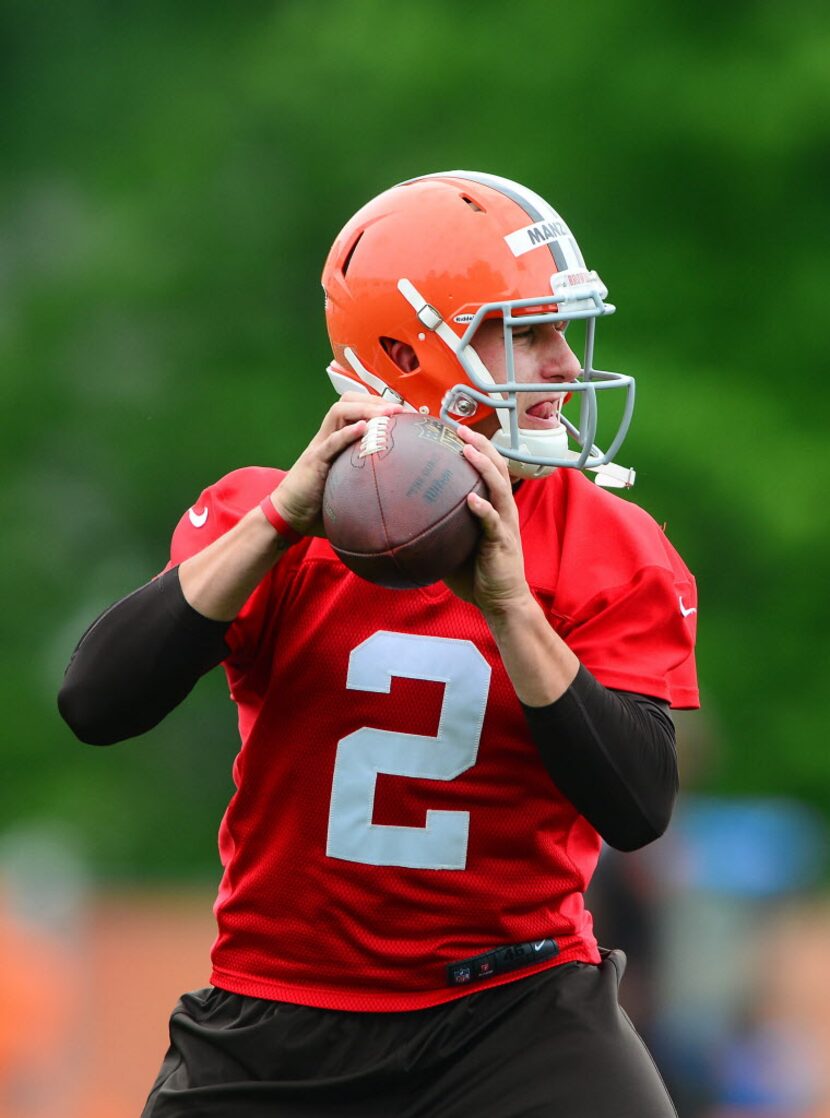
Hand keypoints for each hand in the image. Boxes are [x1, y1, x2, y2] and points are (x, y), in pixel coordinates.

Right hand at [271, 393, 404, 535]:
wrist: (288, 515)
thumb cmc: (319, 504)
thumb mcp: (348, 486)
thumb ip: (367, 480)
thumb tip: (400, 495)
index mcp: (337, 440)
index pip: (355, 408)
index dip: (378, 405)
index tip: (403, 414)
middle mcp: (328, 437)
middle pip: (347, 402)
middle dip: (374, 401)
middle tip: (398, 410)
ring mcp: (320, 447)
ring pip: (339, 412)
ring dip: (365, 409)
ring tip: (387, 414)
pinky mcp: (314, 461)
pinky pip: (331, 442)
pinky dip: (347, 433)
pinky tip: (364, 428)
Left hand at [443, 426, 532, 615]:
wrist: (500, 600)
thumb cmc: (475, 573)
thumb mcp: (453, 543)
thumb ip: (437, 526)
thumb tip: (401, 518)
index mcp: (493, 505)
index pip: (487, 468)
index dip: (474, 446)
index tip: (452, 430)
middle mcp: (502, 508)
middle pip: (497, 466)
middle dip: (480, 444)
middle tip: (458, 429)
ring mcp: (504, 523)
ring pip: (498, 486)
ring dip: (483, 465)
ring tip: (467, 450)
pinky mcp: (502, 541)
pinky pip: (493, 522)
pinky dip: (483, 508)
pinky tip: (471, 500)